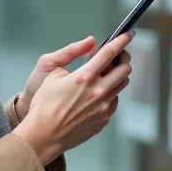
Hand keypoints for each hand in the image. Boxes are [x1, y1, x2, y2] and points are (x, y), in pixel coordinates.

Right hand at [13, 31, 134, 165]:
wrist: (44, 135)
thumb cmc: (44, 105)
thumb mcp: (53, 74)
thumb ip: (72, 59)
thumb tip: (90, 53)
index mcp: (85, 77)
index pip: (109, 53)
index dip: (121, 41)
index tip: (128, 35)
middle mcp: (98, 91)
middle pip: (124, 69)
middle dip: (123, 60)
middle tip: (117, 58)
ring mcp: (103, 107)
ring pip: (122, 86)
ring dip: (117, 77)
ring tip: (106, 76)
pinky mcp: (103, 120)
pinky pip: (114, 102)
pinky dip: (110, 95)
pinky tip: (98, 95)